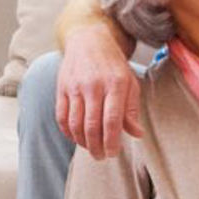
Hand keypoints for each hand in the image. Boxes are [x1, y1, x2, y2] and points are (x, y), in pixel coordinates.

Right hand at [56, 24, 143, 158]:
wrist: (89, 41)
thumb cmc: (113, 66)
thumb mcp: (130, 83)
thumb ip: (132, 110)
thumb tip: (137, 134)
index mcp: (115, 84)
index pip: (112, 119)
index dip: (112, 141)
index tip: (113, 153)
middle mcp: (93, 85)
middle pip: (92, 125)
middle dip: (96, 146)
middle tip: (101, 156)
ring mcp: (75, 87)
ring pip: (75, 123)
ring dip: (82, 141)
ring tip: (91, 149)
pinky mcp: (62, 88)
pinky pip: (62, 116)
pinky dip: (68, 132)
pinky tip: (77, 138)